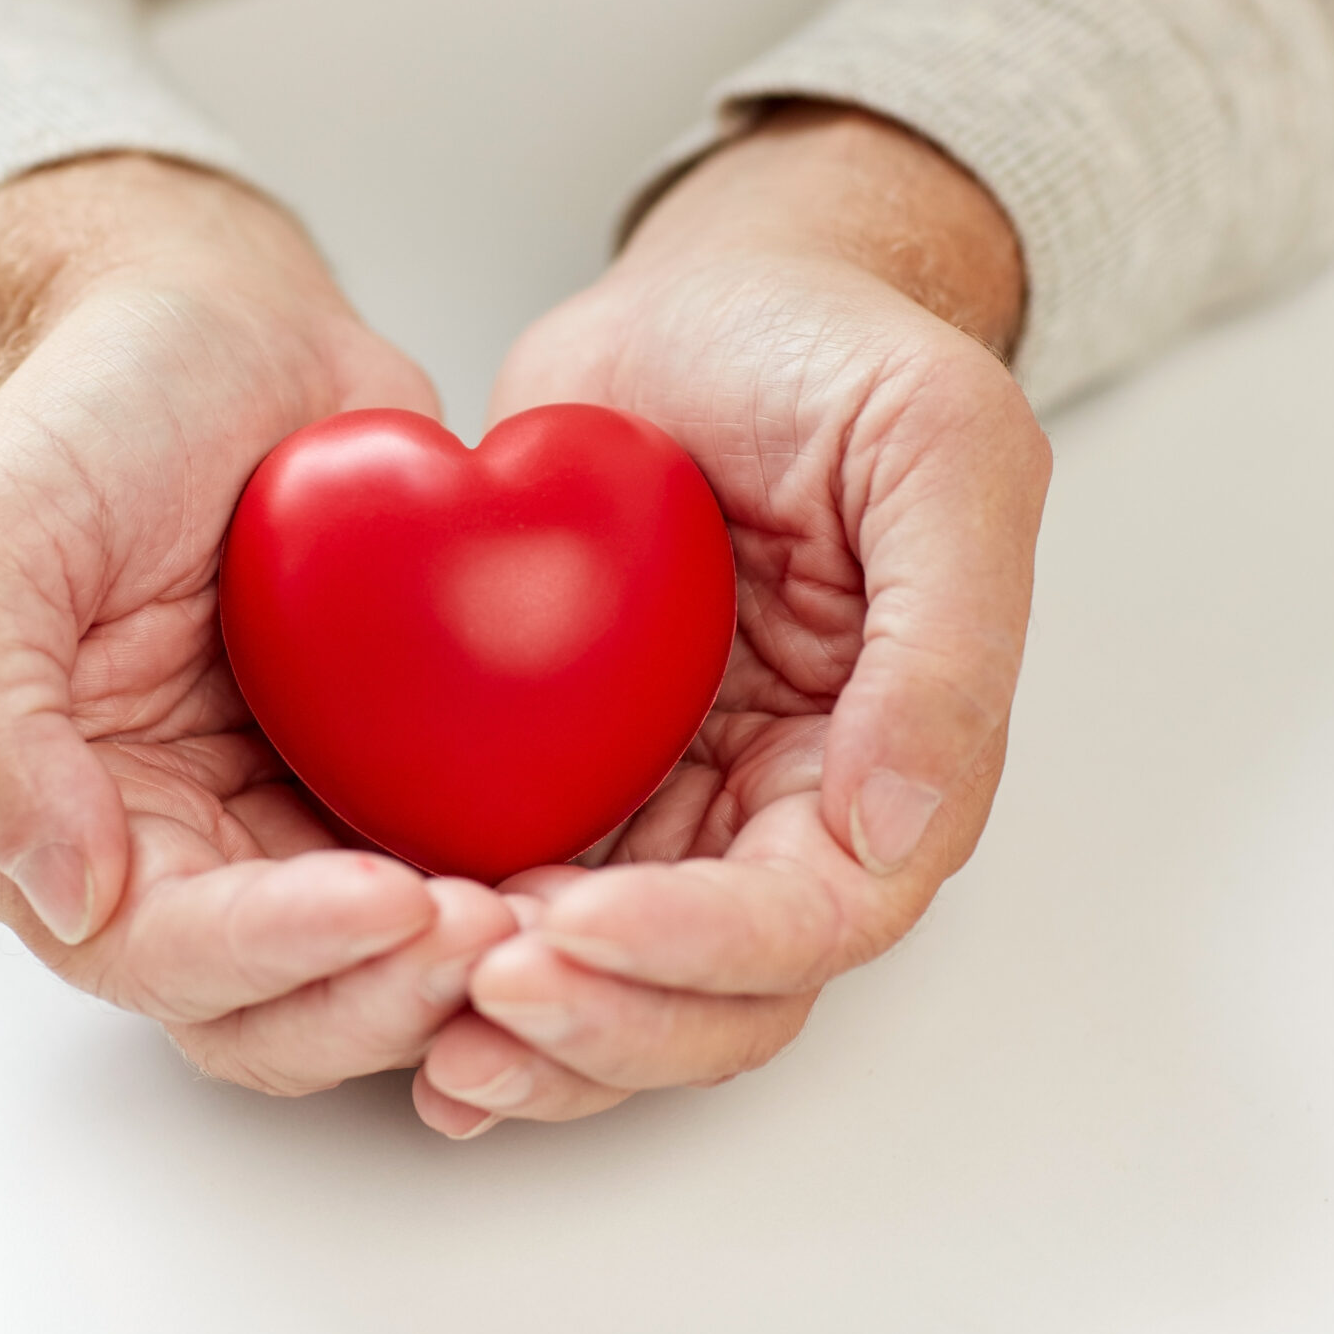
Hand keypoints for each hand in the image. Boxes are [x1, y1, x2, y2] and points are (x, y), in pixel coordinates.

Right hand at [0, 155, 514, 1093]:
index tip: (387, 898)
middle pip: (273, 1007)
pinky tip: (582, 876)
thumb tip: (70, 895)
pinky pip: (449, 874)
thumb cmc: (87, 414)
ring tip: (549, 918)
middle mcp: (171, 853)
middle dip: (381, 992)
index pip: (161, 953)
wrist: (220, 320)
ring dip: (451, 976)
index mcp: (57, 820)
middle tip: (493, 931)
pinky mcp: (385, 780)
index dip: (273, 950)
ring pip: (369, 974)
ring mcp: (284, 822)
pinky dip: (508, 900)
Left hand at [414, 105, 1050, 1135]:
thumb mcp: (936, 450)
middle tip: (484, 997)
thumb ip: (946, 644)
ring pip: (617, 987)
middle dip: (608, 1026)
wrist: (708, 299)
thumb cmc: (833, 352)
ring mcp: (675, 804)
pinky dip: (464, 964)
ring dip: (533, 1034)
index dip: (703, 949)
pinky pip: (526, 903)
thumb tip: (894, 832)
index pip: (815, 917)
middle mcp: (784, 811)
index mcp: (891, 759)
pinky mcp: (572, 778)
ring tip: (429, 1031)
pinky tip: (386, 975)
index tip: (580, 924)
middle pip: (716, 997)